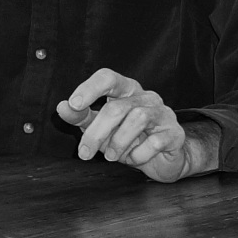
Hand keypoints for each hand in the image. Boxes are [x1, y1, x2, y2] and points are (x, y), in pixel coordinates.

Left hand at [56, 69, 218, 182]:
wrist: (162, 160)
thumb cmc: (128, 138)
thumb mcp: (99, 127)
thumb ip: (81, 117)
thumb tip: (62, 108)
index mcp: (125, 90)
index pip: (108, 77)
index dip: (89, 88)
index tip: (73, 104)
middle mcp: (146, 97)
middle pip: (117, 107)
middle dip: (97, 132)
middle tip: (84, 153)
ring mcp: (163, 113)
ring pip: (137, 119)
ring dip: (118, 143)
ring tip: (111, 156)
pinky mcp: (175, 133)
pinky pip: (156, 141)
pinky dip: (140, 153)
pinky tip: (135, 158)